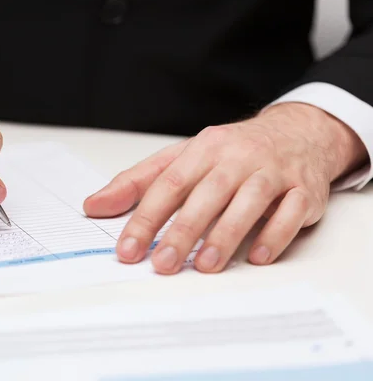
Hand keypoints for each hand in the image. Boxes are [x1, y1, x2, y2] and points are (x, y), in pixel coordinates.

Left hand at [84, 103, 367, 273]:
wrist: (297, 133)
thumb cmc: (231, 152)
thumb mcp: (181, 158)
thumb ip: (138, 182)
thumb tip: (93, 205)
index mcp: (203, 149)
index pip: (168, 184)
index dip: (146, 218)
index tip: (127, 249)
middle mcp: (237, 158)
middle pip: (207, 194)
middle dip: (183, 231)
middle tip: (162, 264)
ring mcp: (273, 172)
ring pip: (249, 201)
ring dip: (226, 234)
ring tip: (204, 265)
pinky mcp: (304, 189)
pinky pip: (291, 211)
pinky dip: (275, 234)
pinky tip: (257, 256)